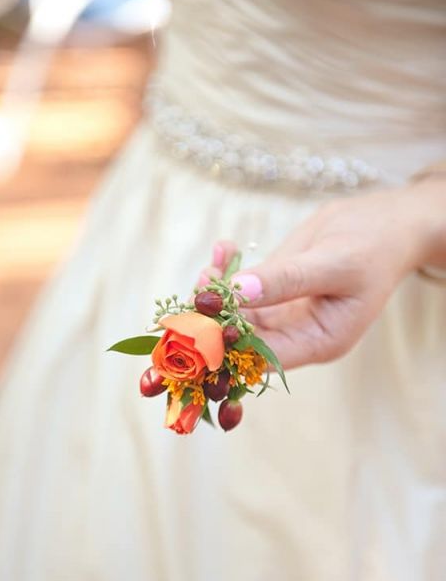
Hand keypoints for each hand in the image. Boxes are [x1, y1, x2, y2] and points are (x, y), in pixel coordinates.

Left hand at [204, 180, 445, 368]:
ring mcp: (281, 313)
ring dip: (214, 294)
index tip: (202, 327)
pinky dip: (226, 272)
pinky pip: (239, 289)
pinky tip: (224, 249)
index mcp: (318, 342)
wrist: (385, 222)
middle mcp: (295, 335)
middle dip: (215, 321)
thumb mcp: (334, 263)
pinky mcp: (272, 290)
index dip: (230, 348)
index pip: (265, 358)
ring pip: (234, 314)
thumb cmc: (373, 247)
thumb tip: (238, 292)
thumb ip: (287, 280)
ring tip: (210, 267)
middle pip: (243, 340)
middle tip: (195, 295)